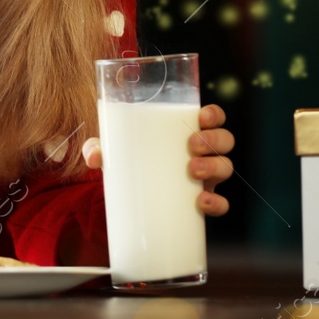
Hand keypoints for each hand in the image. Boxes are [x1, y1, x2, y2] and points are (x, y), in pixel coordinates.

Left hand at [82, 102, 234, 216]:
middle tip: (191, 146)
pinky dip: (217, 204)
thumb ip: (100, 148)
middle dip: (213, 140)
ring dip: (215, 167)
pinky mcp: (203, 203)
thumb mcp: (115, 152)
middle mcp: (202, 154)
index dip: (214, 115)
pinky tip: (202, 203)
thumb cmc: (130, 163)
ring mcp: (206, 179)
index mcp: (187, 133)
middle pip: (224, 141)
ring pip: (226, 168)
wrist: (132, 200)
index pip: (212, 118)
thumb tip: (93, 156)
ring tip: (193, 171)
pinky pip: (221, 204)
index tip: (202, 117)